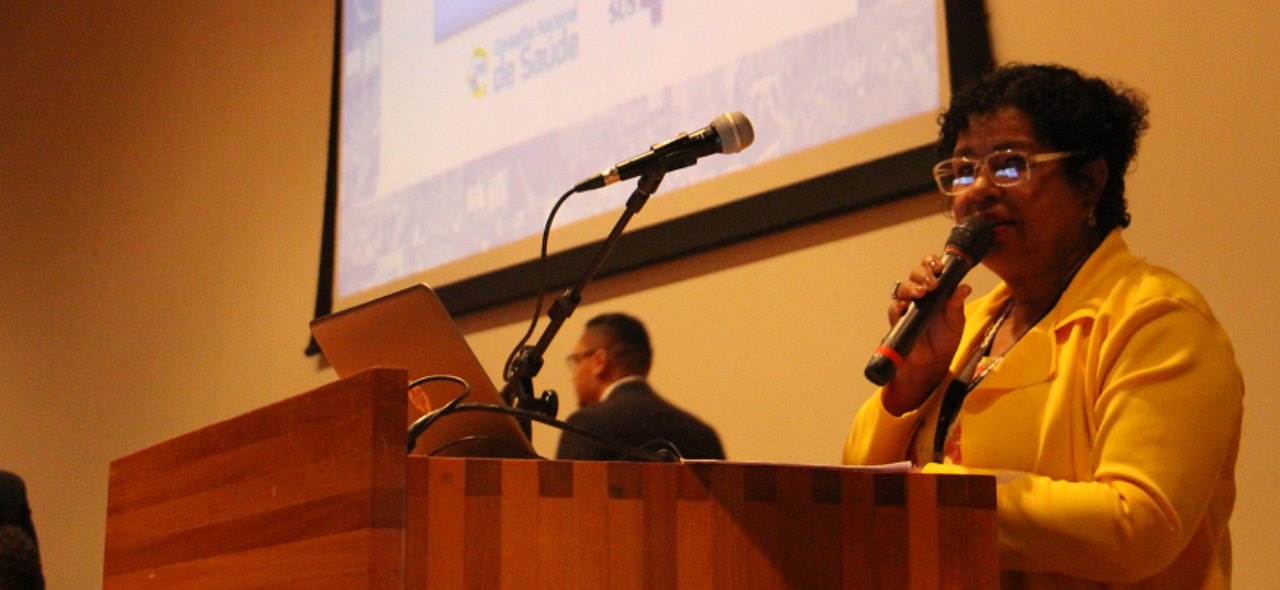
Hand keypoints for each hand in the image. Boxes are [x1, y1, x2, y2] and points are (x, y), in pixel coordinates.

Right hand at [881, 254, 970, 414]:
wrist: (934, 363)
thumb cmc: (946, 339)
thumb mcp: (956, 321)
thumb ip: (957, 304)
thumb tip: (965, 287)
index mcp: (936, 290)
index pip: (930, 268)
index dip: (932, 262)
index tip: (939, 267)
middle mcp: (920, 294)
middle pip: (915, 274)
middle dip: (922, 274)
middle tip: (932, 283)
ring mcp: (907, 307)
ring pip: (902, 288)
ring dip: (910, 287)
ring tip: (921, 293)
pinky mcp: (898, 321)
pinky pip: (894, 310)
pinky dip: (898, 307)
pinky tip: (904, 307)